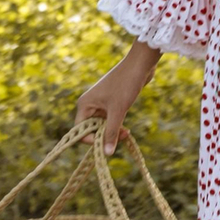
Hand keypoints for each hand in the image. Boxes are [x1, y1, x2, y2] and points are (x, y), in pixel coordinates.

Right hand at [76, 41, 160, 155]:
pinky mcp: (111, 103)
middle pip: (91, 130)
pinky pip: (110, 121)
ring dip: (112, 132)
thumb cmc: (125, 84)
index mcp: (85, 105)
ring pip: (102, 126)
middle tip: (121, 138)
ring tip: (126, 133)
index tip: (106, 143)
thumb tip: (106, 153)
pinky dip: (116, 126)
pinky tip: (126, 130)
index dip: (91, 140)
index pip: (80, 130)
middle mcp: (90, 105)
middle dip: (104, 136)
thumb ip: (112, 132)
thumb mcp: (118, 111)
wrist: (140, 65)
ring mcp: (100, 104)